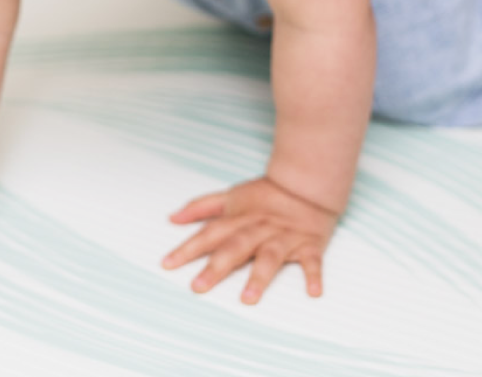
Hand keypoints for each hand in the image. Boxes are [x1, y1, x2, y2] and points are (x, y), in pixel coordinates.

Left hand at [161, 175, 339, 304]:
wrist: (306, 183)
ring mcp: (284, 237)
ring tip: (248, 299)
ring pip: (270, 256)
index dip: (188, 248)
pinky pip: (312, 261)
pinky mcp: (310, 244)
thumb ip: (201, 207)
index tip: (168, 264)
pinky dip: (314, 275)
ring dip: (259, 276)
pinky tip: (313, 291)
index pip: (209, 233)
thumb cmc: (266, 195)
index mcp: (239, 218)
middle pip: (236, 247)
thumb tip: (172, 218)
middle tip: (198, 287)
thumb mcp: (230, 196)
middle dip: (217, 267)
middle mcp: (259, 228)